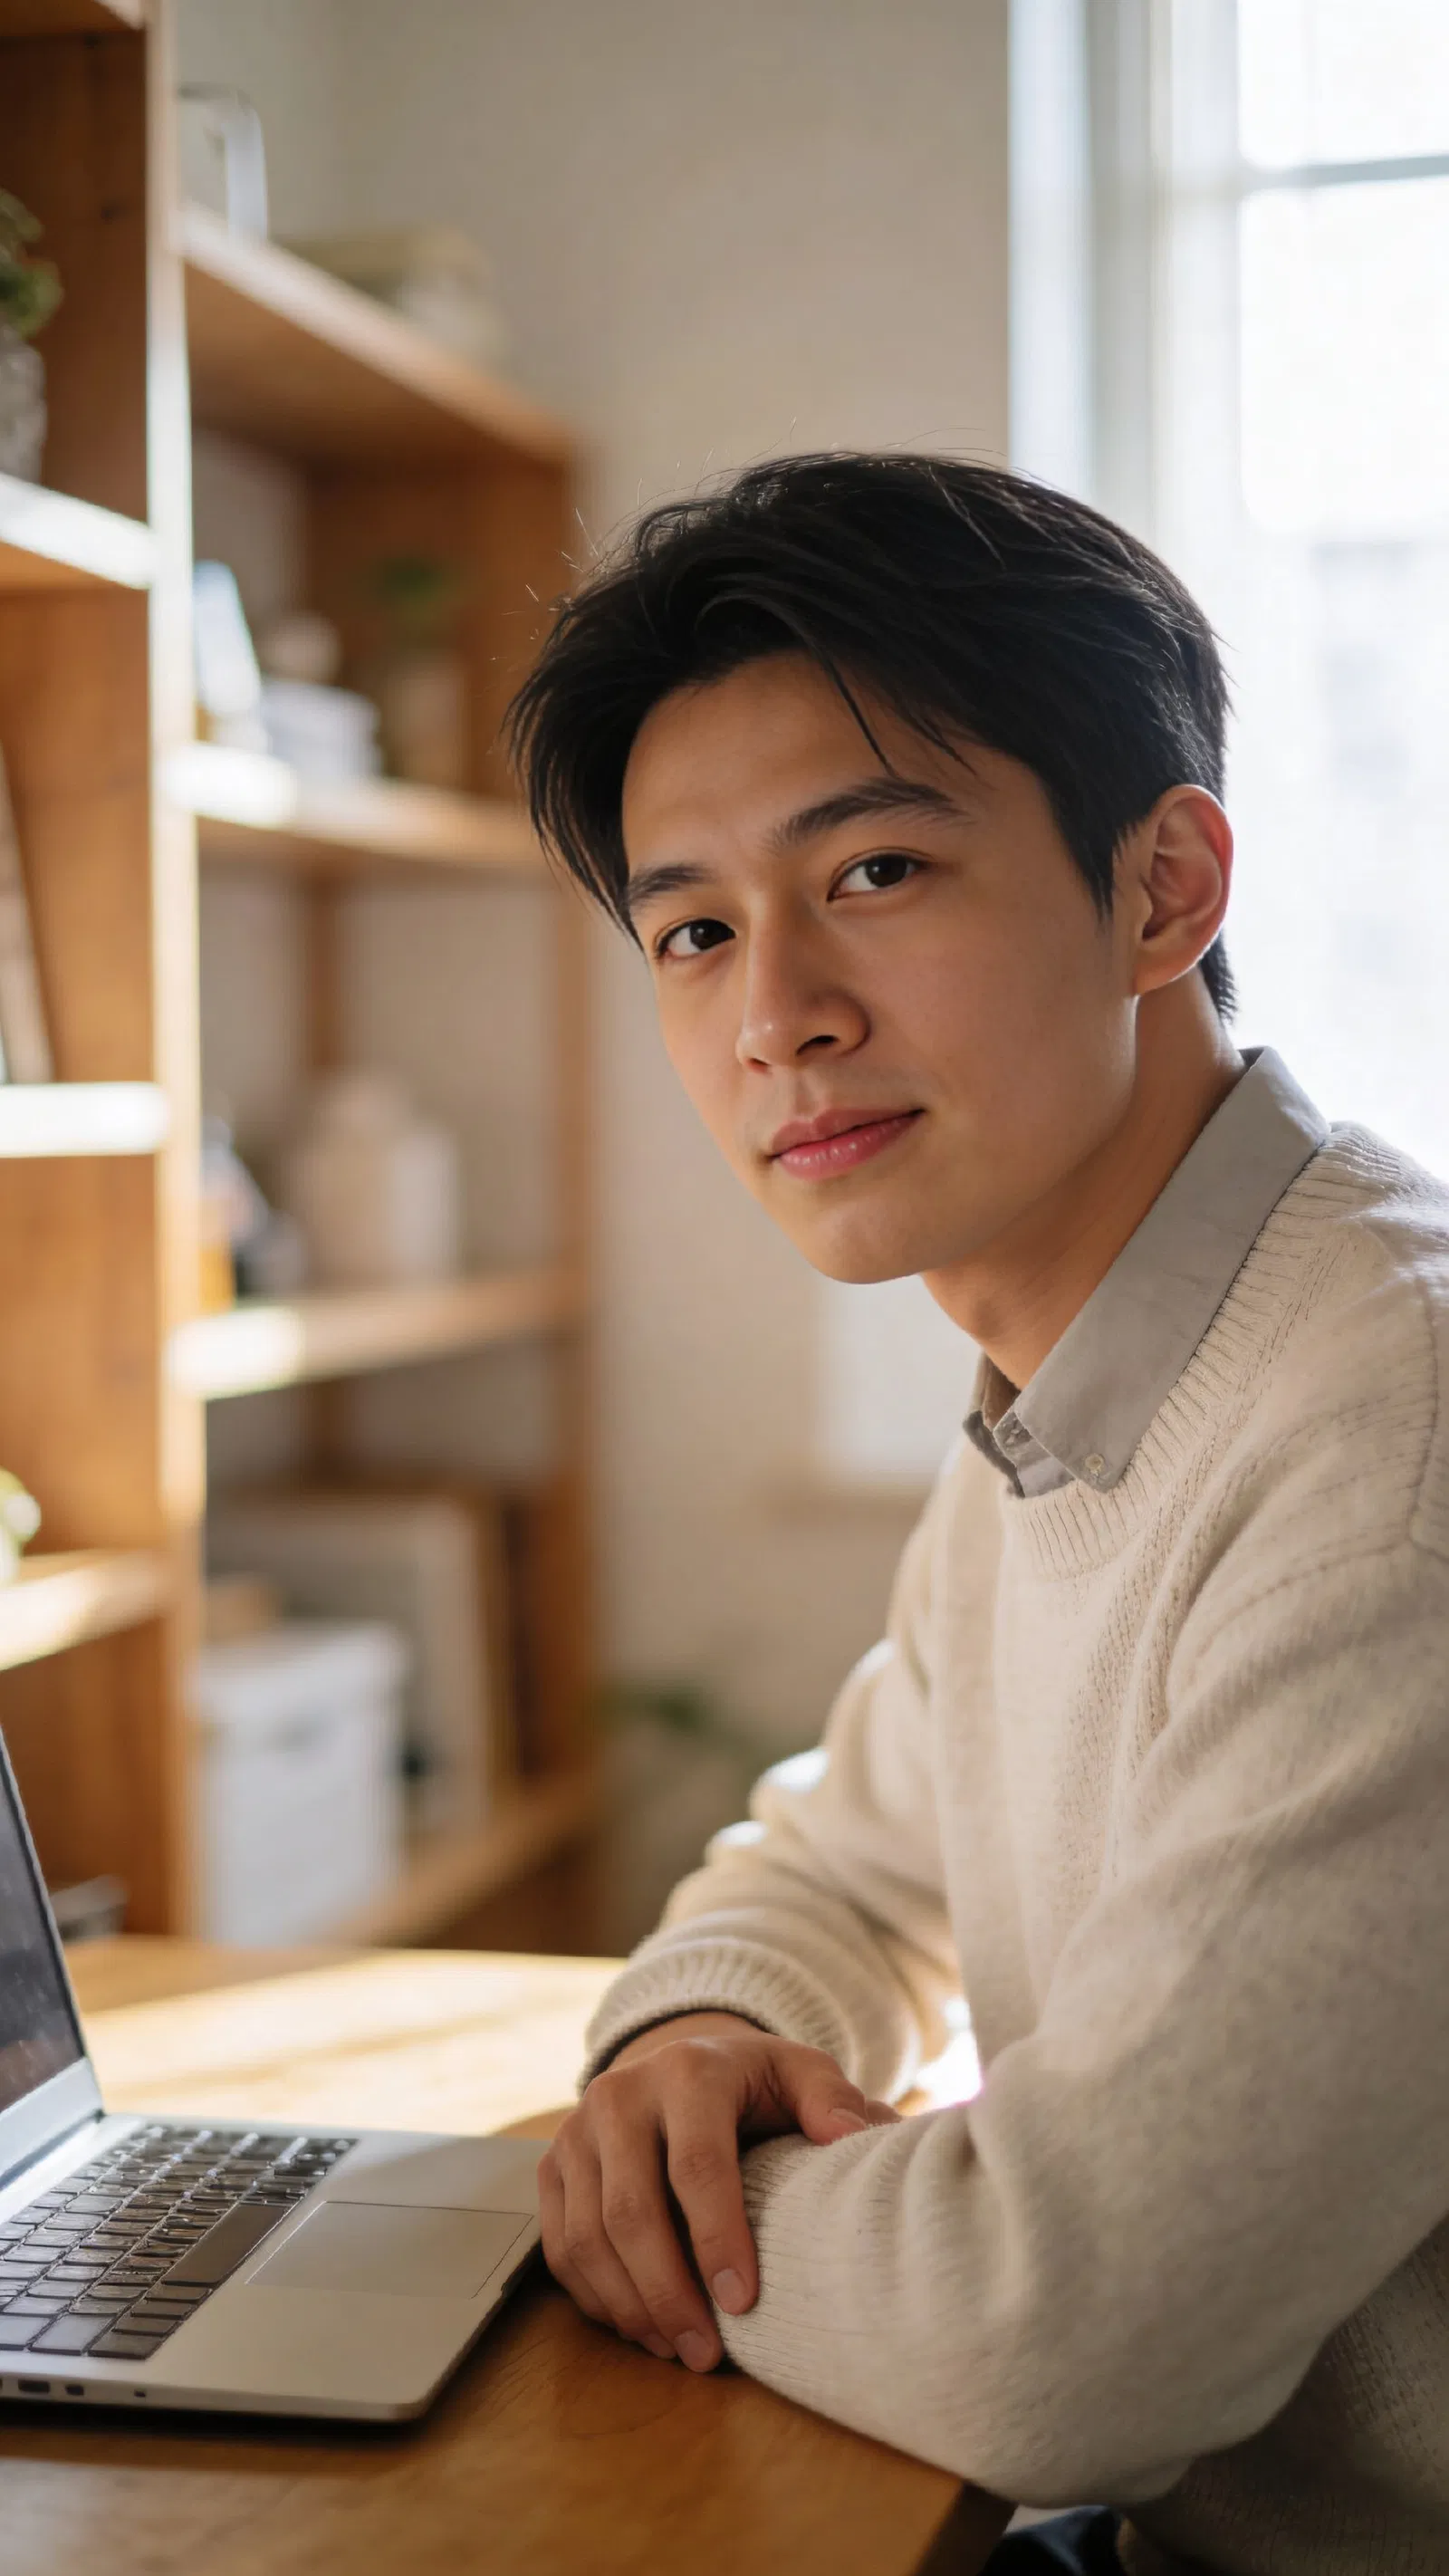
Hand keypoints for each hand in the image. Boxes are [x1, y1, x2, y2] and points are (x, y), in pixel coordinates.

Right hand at [540, 2011, 898, 2371]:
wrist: (677, 2061)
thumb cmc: (750, 2085)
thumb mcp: (798, 2075)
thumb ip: (831, 2098)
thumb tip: (851, 2136)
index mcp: (686, 2071)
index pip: (696, 2165)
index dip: (717, 2239)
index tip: (744, 2303)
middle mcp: (620, 2095)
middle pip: (630, 2211)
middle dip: (668, 2294)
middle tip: (705, 2354)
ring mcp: (575, 2132)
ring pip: (587, 2237)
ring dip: (629, 2307)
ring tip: (677, 2348)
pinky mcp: (551, 2167)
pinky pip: (560, 2247)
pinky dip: (596, 2298)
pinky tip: (640, 2326)